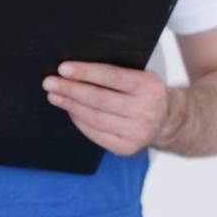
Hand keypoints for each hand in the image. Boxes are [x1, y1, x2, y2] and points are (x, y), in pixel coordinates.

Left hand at [42, 62, 174, 156]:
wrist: (166, 120)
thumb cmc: (144, 92)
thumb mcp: (140, 75)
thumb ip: (116, 71)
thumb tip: (75, 68)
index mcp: (149, 87)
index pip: (111, 76)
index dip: (85, 72)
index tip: (63, 68)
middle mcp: (145, 111)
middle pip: (98, 99)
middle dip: (70, 89)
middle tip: (49, 82)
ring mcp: (137, 132)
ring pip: (94, 117)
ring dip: (70, 105)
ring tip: (54, 96)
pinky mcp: (127, 148)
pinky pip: (95, 133)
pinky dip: (79, 121)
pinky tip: (69, 111)